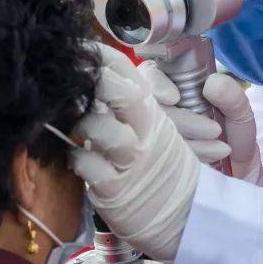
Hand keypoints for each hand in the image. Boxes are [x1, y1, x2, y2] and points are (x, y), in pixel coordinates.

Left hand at [69, 43, 198, 260]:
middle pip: (125, 96)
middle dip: (99, 81)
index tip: (83, 48)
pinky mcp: (116, 189)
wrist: (189, 216)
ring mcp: (131, 161)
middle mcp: (145, 133)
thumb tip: (93, 80)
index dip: (106, 58)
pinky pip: (90, 167)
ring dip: (85, 124)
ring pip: (106, 132)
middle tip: (75, 73)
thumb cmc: (163, 170)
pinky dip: (78, 159)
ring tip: (73, 125)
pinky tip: (74, 156)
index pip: (132, 76)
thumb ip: (129, 108)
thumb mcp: (156, 132)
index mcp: (154, 115)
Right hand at [138, 61, 262, 184]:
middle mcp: (160, 107)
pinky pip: (162, 156)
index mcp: (176, 86)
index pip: (151, 74)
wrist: (238, 173)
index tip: (173, 98)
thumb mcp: (241, 113)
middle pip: (151, 107)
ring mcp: (156, 132)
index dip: (157, 84)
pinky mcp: (157, 157)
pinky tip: (213, 158)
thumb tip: (211, 84)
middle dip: (183, 120)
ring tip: (222, 148)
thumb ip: (233, 96)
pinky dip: (189, 157)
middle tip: (215, 130)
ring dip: (191, 142)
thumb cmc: (235, 136)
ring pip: (157, 133)